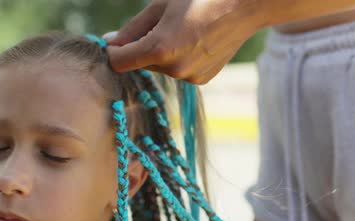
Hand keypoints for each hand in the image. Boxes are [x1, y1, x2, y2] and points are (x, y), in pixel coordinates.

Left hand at [106, 0, 265, 83]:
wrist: (244, 6)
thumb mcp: (160, 5)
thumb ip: (132, 28)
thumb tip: (110, 42)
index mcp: (159, 49)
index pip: (119, 62)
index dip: (113, 50)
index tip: (115, 40)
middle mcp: (174, 69)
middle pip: (141, 63)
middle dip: (144, 46)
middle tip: (165, 23)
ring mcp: (190, 77)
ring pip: (162, 67)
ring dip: (163, 53)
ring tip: (185, 30)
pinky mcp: (202, 79)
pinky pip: (180, 70)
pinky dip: (181, 58)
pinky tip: (197, 41)